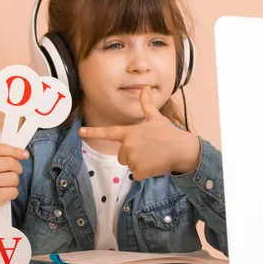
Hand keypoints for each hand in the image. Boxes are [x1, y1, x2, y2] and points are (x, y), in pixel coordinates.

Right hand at [0, 143, 28, 221]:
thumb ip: (2, 157)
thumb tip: (24, 154)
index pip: (1, 148)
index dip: (15, 150)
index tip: (24, 155)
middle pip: (10, 162)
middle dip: (17, 168)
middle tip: (13, 173)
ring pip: (13, 177)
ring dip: (14, 183)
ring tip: (6, 185)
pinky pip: (13, 191)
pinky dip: (13, 193)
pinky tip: (5, 194)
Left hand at [79, 86, 200, 179]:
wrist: (182, 149)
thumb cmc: (168, 133)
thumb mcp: (156, 118)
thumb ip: (146, 104)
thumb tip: (145, 88)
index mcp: (129, 132)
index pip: (108, 132)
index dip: (93, 132)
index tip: (80, 132)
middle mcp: (128, 145)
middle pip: (121, 156)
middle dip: (133, 155)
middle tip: (148, 150)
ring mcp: (133, 158)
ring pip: (129, 166)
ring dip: (139, 164)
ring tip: (152, 156)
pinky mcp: (139, 170)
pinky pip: (136, 175)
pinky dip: (145, 173)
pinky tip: (155, 165)